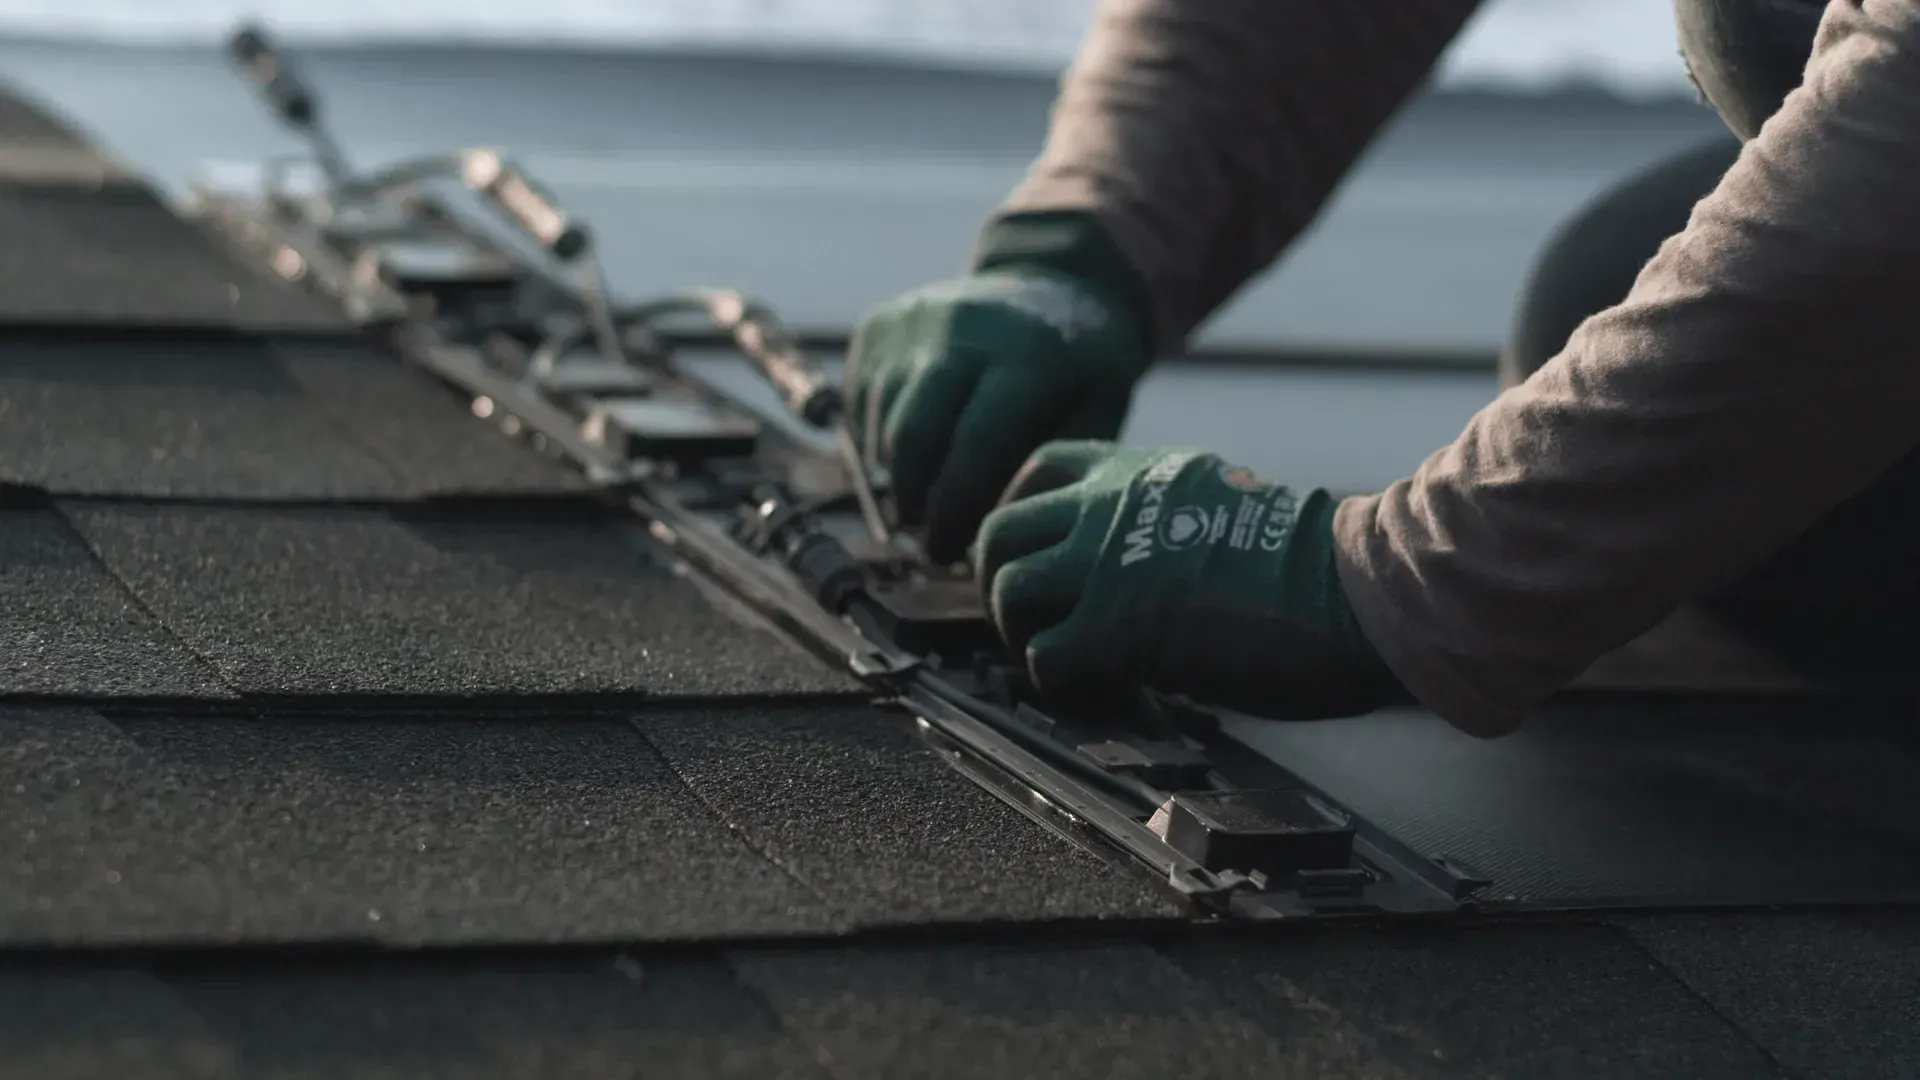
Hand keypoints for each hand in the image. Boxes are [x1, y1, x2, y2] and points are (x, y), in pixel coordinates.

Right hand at [845, 268, 1150, 563]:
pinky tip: (913, 456)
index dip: (956, 507)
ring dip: (897, 476)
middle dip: (915, 502)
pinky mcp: (879, 326)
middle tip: (930, 541)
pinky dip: (878, 441)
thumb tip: (992, 531)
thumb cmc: (1079, 367)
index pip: (975, 443)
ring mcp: (914, 322)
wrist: (1051, 282)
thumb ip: (1047, 469)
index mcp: (1026, 355)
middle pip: (912, 435)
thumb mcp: (1096, 412)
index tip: (951, 552)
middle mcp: (962, 328)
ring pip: (880, 423)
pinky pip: (859, 403)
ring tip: (925, 502)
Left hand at [975, 441, 1402, 719]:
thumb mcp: (1215, 498)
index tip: (1034, 557)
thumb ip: (1154, 514)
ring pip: (1009, 592)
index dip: (1019, 519)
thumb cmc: (1307, 561)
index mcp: (1133, 470)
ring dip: (1026, 636)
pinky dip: (1062, 682)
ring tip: (1069, 659)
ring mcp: (1105, 564)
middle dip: (1004, 584)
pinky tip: (1101, 688)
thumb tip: (1120, 558)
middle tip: (1037, 623)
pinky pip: (1045, 658)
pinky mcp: (1115, 628)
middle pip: (999, 535)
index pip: (1035, 472)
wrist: (1350, 589)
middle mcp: (1107, 506)